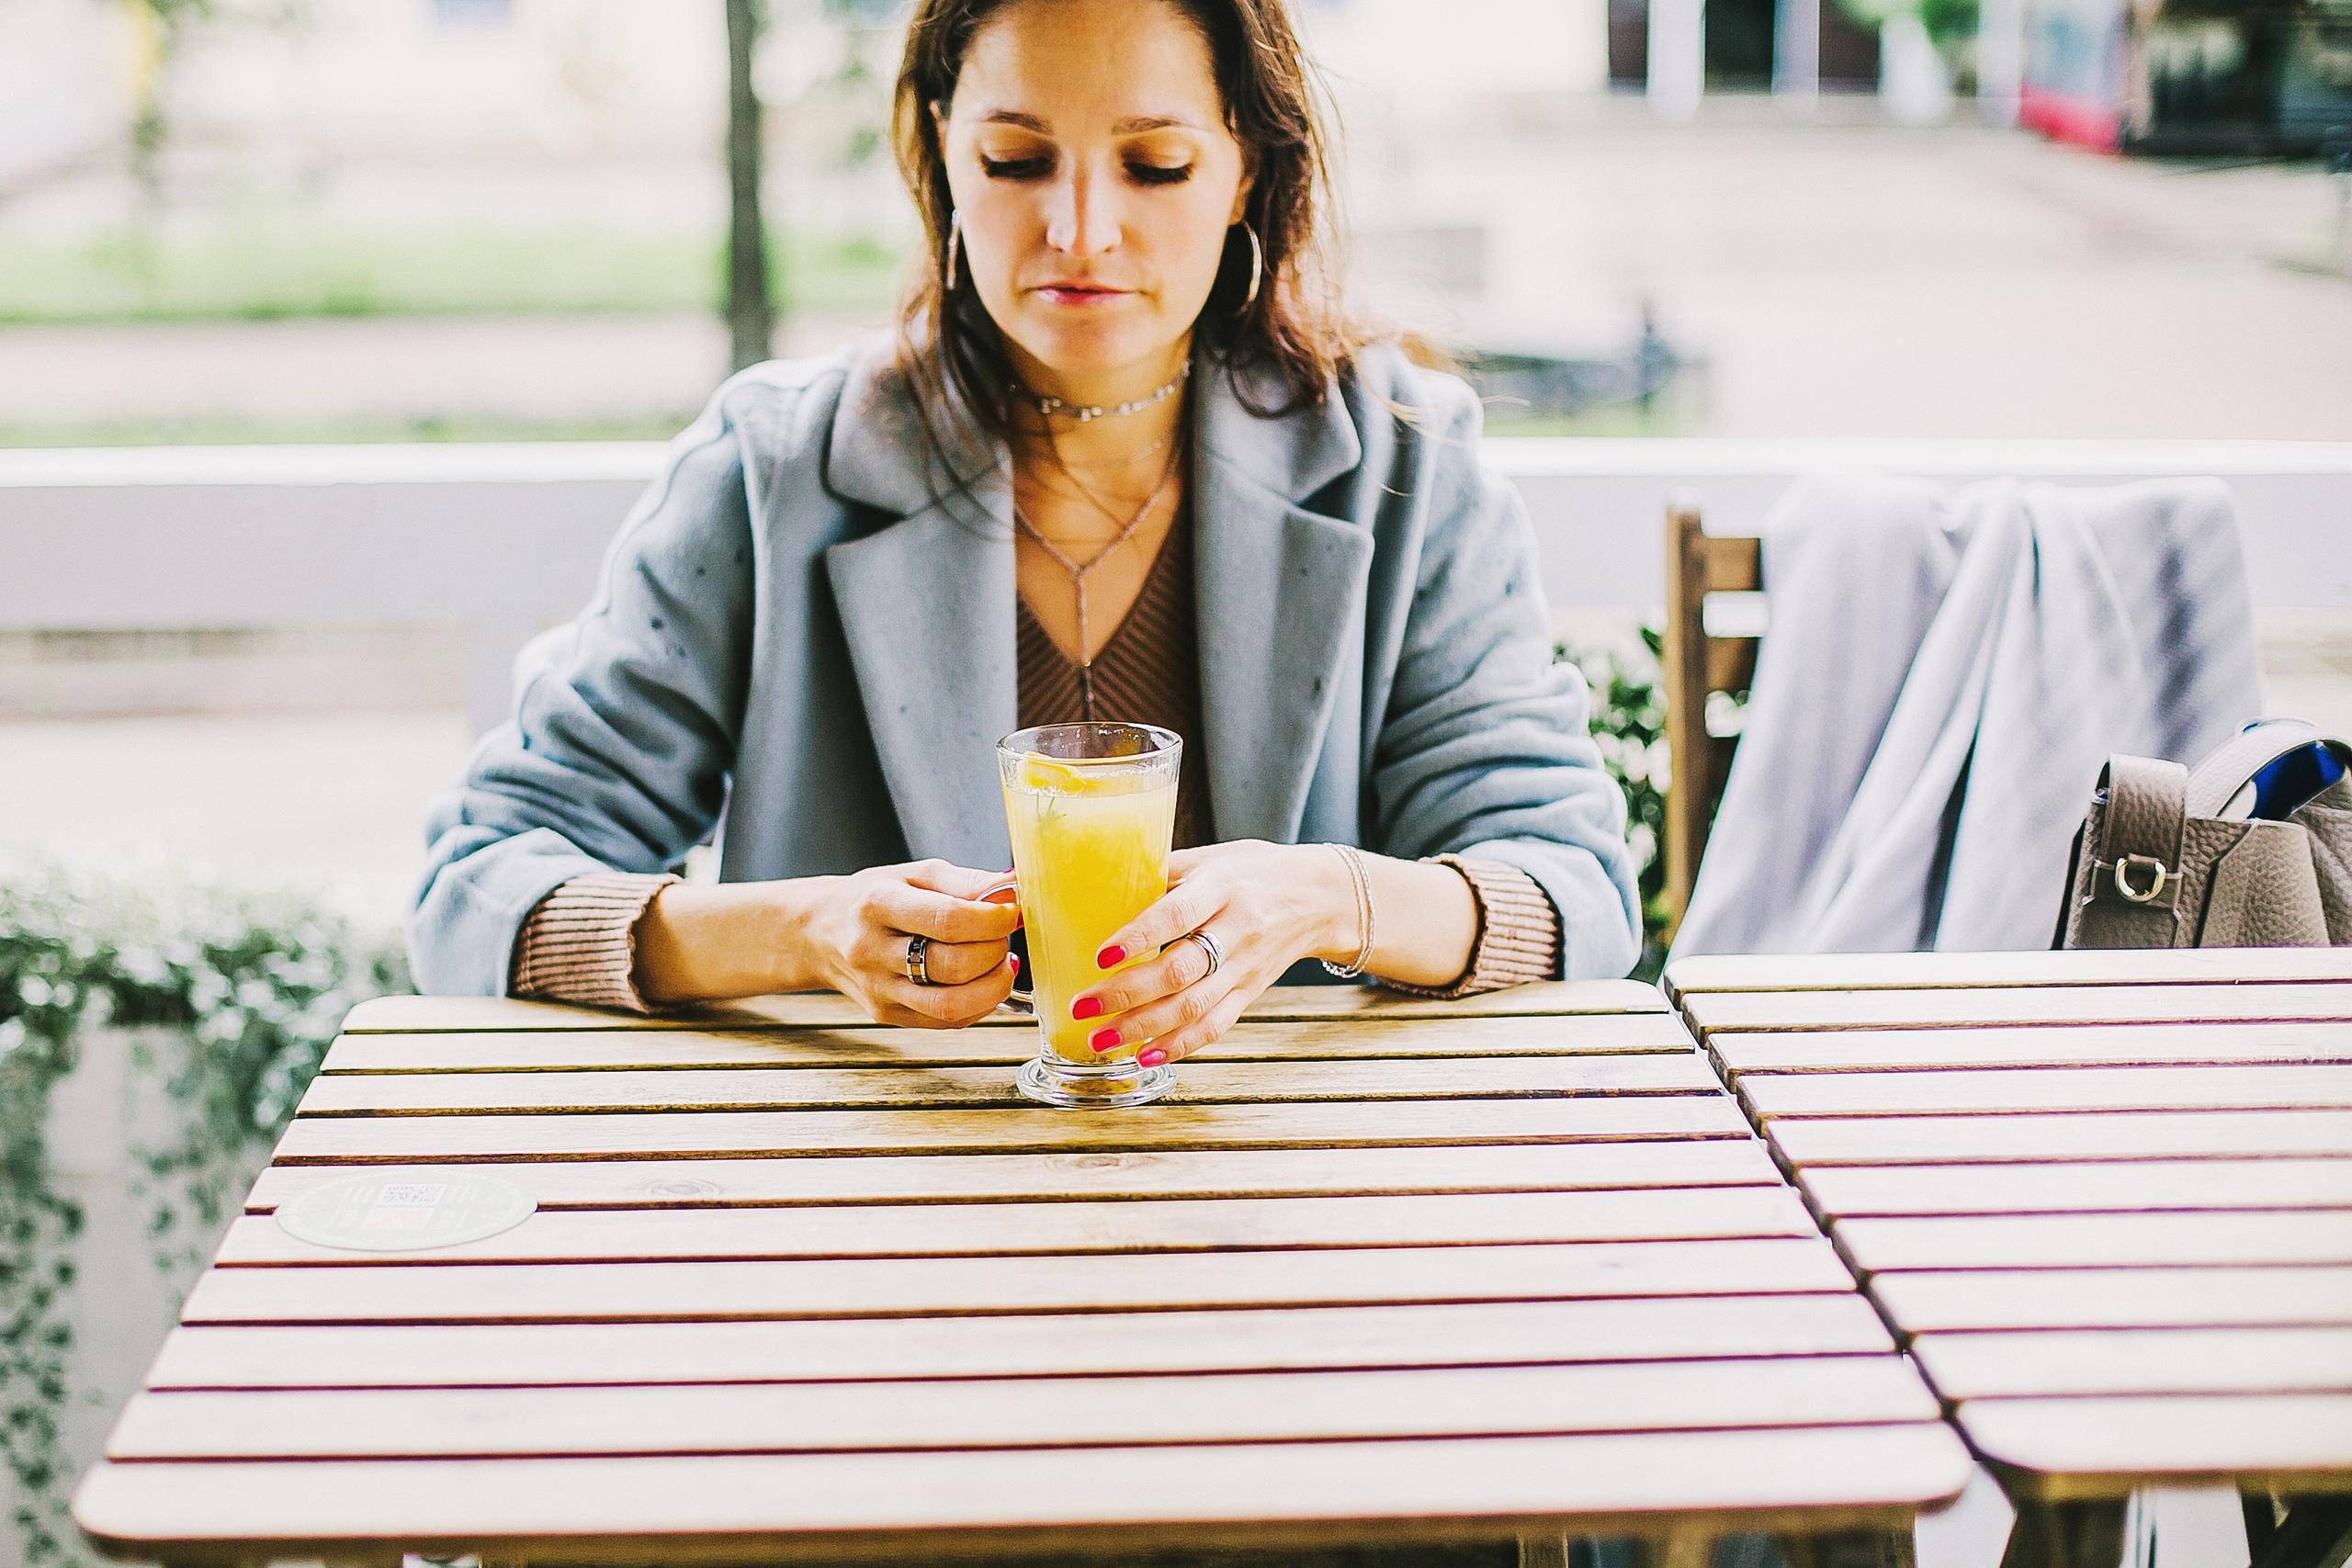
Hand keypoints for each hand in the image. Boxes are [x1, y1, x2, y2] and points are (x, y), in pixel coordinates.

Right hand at [802, 859, 1021, 1028]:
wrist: (820, 933)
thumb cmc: (873, 898)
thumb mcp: (914, 874)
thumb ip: (965, 881)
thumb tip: (1014, 887)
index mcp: (878, 904)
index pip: (947, 920)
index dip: (992, 919)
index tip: (1012, 912)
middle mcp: (872, 950)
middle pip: (953, 965)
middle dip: (995, 951)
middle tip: (1003, 936)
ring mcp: (878, 989)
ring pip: (951, 1004)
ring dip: (993, 986)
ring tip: (1000, 963)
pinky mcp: (887, 1015)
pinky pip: (946, 1021)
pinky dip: (978, 1005)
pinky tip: (982, 983)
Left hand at [1066, 840, 1353, 1066]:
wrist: (1320, 898)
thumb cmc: (1255, 871)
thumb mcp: (1213, 858)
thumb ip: (1163, 871)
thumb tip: (1101, 882)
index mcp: (1223, 887)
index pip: (1179, 914)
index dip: (1140, 937)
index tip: (1102, 955)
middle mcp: (1236, 931)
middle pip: (1180, 971)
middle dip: (1127, 993)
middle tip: (1082, 1006)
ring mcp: (1244, 969)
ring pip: (1192, 1007)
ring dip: (1142, 1027)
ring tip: (1099, 1039)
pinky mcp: (1249, 994)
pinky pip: (1214, 1026)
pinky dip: (1178, 1045)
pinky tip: (1144, 1055)